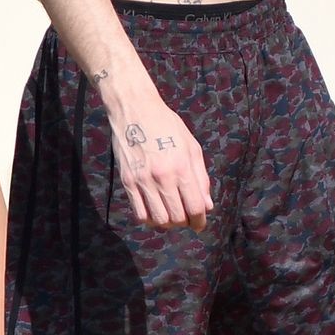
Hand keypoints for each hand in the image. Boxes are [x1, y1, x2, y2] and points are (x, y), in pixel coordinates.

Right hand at [108, 101, 212, 230]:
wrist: (135, 110)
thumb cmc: (167, 125)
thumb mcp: (192, 147)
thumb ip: (201, 178)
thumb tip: (207, 206)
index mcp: (182, 167)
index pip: (195, 206)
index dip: (200, 221)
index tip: (200, 224)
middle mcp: (162, 176)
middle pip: (177, 217)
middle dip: (185, 222)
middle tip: (186, 218)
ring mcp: (142, 180)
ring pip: (158, 219)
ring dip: (168, 223)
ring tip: (172, 215)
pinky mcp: (127, 181)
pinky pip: (139, 213)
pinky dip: (150, 219)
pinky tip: (155, 211)